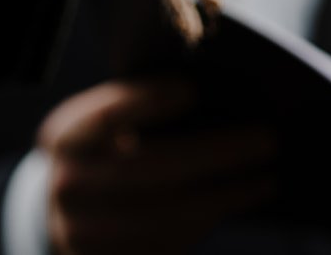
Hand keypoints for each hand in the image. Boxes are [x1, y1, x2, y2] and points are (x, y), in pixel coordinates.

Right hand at [38, 77, 275, 254]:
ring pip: (160, 216)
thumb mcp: (112, 120)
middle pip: (146, 170)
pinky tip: (237, 199)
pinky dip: (205, 221)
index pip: (103, 117)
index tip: (191, 90)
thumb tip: (214, 89)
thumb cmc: (112, 146)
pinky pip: (163, 246)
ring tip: (265, 178)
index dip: (144, 103)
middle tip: (266, 138)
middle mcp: (66, 184)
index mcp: (64, 136)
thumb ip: (146, 105)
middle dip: (212, 154)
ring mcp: (81, 231)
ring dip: (220, 197)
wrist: (77, 207)